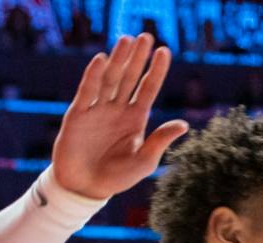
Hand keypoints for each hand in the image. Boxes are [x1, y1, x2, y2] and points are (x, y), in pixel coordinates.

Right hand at [52, 35, 188, 201]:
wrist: (86, 186)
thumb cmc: (118, 176)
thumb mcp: (145, 160)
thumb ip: (161, 140)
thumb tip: (184, 124)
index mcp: (135, 118)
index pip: (148, 88)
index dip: (156, 70)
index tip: (165, 51)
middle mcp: (117, 109)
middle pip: (129, 77)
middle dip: (138, 58)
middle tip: (146, 36)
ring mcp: (98, 109)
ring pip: (109, 79)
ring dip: (118, 60)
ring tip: (127, 40)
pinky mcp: (78, 113)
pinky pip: (88, 91)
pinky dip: (94, 75)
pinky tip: (103, 59)